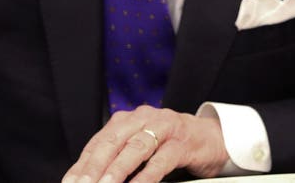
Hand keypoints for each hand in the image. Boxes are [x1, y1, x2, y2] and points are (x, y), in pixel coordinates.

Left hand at [62, 106, 227, 182]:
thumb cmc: (170, 146)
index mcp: (127, 120)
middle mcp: (143, 118)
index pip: (98, 142)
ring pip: (136, 148)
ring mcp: (164, 128)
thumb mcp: (140, 149)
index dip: (82, 164)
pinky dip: (146, 176)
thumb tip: (91, 179)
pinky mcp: (183, 142)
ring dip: (117, 170)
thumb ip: (118, 160)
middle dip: (94, 167)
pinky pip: (161, 160)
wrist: (211, 138)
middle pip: (113, 142)